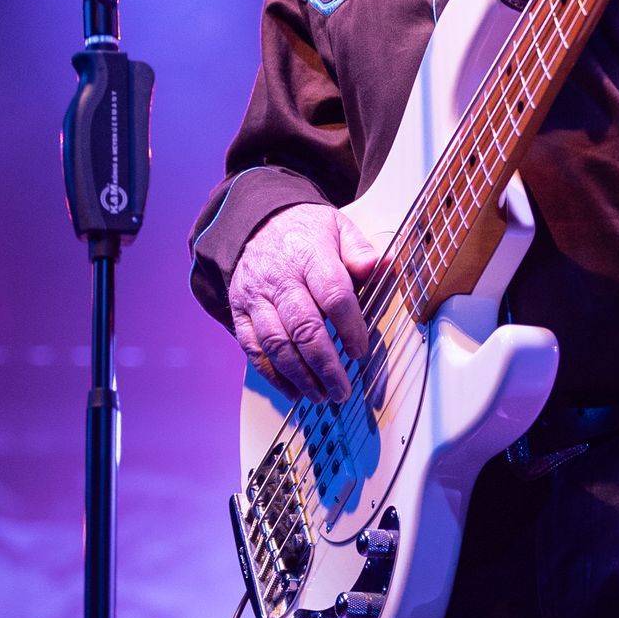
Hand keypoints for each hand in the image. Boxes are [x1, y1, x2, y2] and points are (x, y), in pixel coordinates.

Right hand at [229, 200, 378, 401]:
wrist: (256, 222)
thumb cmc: (304, 231)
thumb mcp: (338, 228)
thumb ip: (359, 250)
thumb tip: (380, 265)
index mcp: (310, 256)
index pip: (334, 296)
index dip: (350, 328)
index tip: (361, 350)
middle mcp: (280, 278)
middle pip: (304, 327)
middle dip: (326, 365)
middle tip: (343, 389)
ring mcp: (256, 296)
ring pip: (276, 343)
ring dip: (300, 376)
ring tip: (322, 396)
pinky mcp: (239, 310)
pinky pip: (253, 348)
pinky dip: (272, 374)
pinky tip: (293, 390)